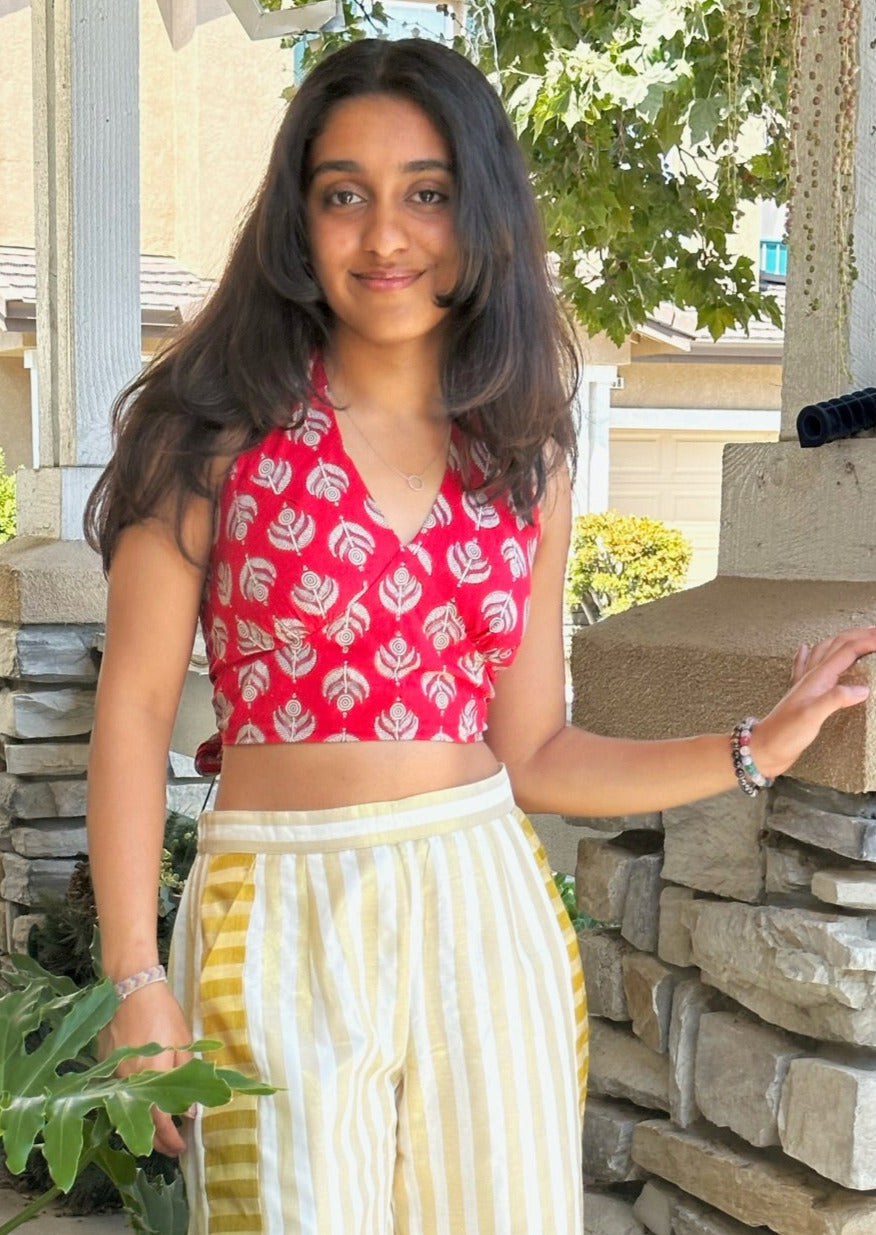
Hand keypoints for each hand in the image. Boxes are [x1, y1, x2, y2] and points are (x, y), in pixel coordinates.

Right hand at [99, 982, 194, 1155]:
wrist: (131, 988)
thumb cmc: (162, 1013)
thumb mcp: (182, 1041)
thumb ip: (187, 1075)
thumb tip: (191, 1111)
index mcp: (151, 1077)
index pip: (160, 1122)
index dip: (171, 1140)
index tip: (182, 1148)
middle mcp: (128, 1082)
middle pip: (141, 1122)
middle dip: (157, 1140)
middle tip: (172, 1147)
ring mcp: (113, 1074)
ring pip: (128, 1109)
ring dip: (144, 1123)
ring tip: (160, 1129)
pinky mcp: (104, 1064)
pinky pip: (118, 1092)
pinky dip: (131, 1103)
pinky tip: (143, 1103)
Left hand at [750, 626, 875, 779]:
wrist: (764, 748)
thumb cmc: (785, 734)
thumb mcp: (813, 716)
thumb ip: (836, 699)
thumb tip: (862, 689)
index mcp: (817, 678)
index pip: (847, 651)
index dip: (867, 641)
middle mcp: (812, 677)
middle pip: (838, 645)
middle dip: (859, 635)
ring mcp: (806, 684)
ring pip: (824, 652)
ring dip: (841, 640)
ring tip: (855, 635)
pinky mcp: (803, 694)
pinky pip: (806, 665)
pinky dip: (810, 653)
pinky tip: (805, 648)